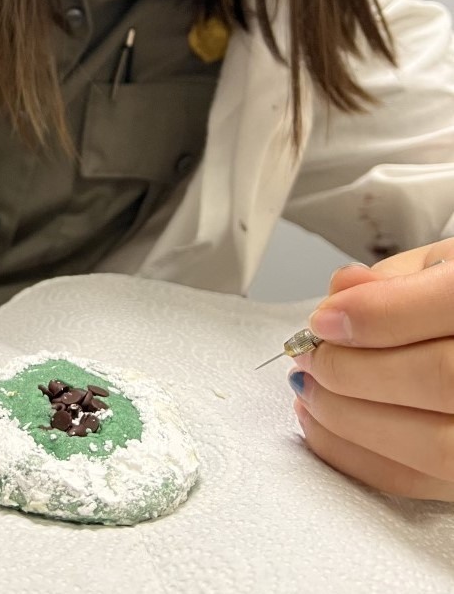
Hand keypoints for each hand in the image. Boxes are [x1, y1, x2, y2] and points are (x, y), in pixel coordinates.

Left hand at [289, 239, 453, 499]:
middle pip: (439, 379)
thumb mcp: (438, 265)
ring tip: (310, 389)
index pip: (448, 308)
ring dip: (350, 419)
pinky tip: (324, 423)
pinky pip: (419, 482)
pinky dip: (358, 455)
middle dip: (354, 369)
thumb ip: (389, 280)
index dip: (374, 317)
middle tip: (310, 355)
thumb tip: (339, 295)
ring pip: (434, 443)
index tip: (323, 321)